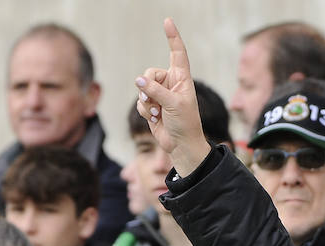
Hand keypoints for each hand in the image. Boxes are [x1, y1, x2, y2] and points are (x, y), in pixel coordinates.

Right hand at [135, 18, 211, 176]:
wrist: (181, 145)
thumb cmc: (185, 123)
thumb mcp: (173, 104)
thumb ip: (155, 90)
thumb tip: (138, 79)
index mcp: (182, 78)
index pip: (177, 53)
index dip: (172, 37)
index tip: (167, 21)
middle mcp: (170, 83)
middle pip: (149, 72)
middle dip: (148, 86)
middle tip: (155, 101)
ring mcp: (160, 94)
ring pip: (142, 88)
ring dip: (148, 103)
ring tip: (159, 114)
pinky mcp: (152, 105)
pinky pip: (140, 102)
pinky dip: (145, 111)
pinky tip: (155, 119)